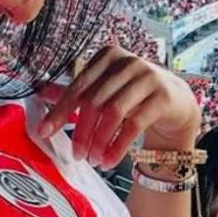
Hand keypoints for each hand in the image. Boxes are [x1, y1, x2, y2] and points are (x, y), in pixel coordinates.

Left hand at [36, 45, 200, 167]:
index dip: (60, 111)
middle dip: (82, 132)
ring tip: (94, 159)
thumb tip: (41, 93)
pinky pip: (134, 124)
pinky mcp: (163, 96)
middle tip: (76, 154)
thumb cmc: (134, 94)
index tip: (44, 131)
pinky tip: (110, 160)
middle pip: (95, 100)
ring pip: (114, 112)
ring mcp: (148, 77)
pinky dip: (118, 146)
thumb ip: (78, 90)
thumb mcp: (106, 88)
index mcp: (108, 56)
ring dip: (100, 141)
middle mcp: (128, 62)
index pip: (78, 86)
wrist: (176, 101)